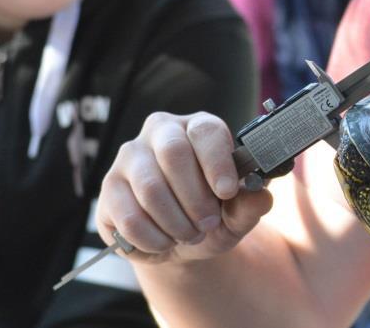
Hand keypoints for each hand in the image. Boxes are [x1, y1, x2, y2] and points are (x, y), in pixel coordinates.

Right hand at [95, 112, 272, 264]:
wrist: (180, 240)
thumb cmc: (211, 214)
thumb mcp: (238, 214)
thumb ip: (250, 204)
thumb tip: (260, 195)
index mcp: (197, 127)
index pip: (205, 131)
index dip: (217, 161)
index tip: (227, 192)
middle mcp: (161, 131)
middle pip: (174, 153)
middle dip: (195, 198)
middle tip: (208, 223)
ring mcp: (130, 156)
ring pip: (151, 188)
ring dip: (176, 223)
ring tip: (189, 234)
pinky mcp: (109, 187)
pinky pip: (129, 217)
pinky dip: (153, 239)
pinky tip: (164, 242)